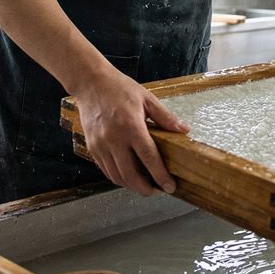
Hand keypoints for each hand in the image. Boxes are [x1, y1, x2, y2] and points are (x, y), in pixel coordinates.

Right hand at [73, 69, 189, 196]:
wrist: (90, 83)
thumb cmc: (119, 88)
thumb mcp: (147, 98)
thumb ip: (165, 117)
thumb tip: (184, 130)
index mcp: (131, 126)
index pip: (149, 158)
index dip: (160, 176)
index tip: (170, 186)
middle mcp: (114, 139)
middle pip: (131, 175)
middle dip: (146, 188)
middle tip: (157, 190)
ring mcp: (100, 145)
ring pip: (117, 176)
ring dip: (131, 186)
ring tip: (145, 186)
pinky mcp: (92, 147)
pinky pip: (106, 170)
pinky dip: (118, 177)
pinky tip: (129, 176)